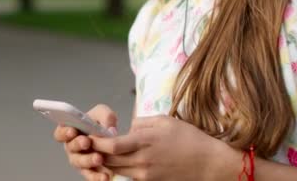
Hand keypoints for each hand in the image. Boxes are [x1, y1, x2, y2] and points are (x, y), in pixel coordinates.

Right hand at [53, 104, 118, 180]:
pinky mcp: (89, 171)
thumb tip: (110, 129)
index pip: (60, 133)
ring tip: (99, 158)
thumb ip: (105, 116)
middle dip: (78, 144)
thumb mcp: (104, 114)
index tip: (72, 131)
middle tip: (87, 142)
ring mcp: (80, 160)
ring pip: (79, 163)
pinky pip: (90, 176)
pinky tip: (105, 176)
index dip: (64, 132)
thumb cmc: (101, 123)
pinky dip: (97, 177)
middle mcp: (72, 147)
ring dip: (88, 160)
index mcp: (70, 130)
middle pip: (70, 148)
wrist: (113, 140)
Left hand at [92, 115, 226, 180]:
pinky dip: (120, 169)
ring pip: (117, 170)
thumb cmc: (189, 139)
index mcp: (145, 141)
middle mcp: (143, 160)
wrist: (209, 164)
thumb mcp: (165, 121)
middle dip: (96, 152)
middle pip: (109, 160)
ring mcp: (146, 174)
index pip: (112, 145)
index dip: (97, 141)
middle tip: (87, 144)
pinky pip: (128, 176)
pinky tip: (119, 162)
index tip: (88, 135)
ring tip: (100, 152)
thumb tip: (128, 128)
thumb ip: (142, 122)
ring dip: (106, 162)